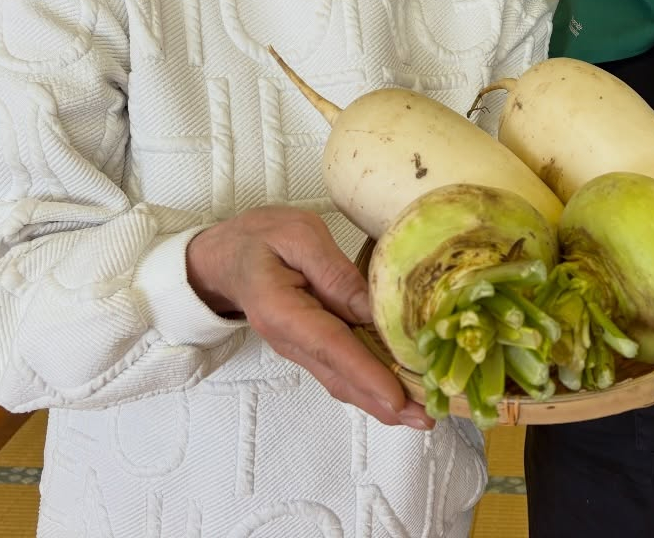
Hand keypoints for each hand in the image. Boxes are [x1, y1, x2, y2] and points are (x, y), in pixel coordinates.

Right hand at [186, 207, 429, 429]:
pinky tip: (399, 389)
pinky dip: (370, 383)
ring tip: (421, 414)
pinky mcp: (312, 345)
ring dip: (380, 399)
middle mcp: (290, 339)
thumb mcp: (299, 235)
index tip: (397, 398)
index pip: (330, 346)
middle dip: (383, 401)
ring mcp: (300, 348)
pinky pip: (342, 368)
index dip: (365, 373)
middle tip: (426, 419)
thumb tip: (371, 308)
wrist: (227, 256)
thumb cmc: (261, 238)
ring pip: (342, 380)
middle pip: (340, 376)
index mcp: (281, 310)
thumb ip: (334, 271)